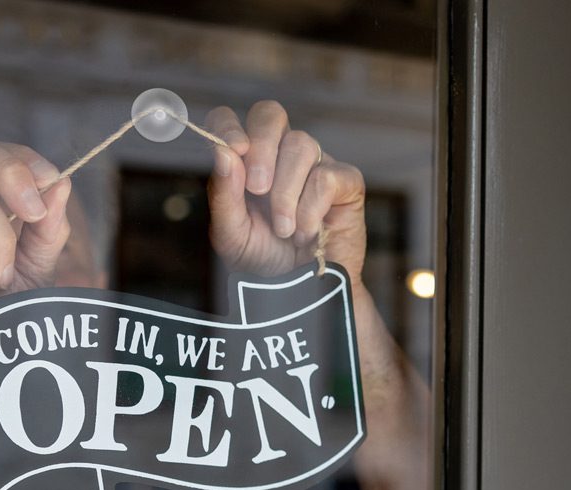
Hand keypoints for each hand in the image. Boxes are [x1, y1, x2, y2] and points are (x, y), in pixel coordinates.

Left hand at [206, 101, 365, 282]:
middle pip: (270, 114)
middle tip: (258, 191)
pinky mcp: (346, 182)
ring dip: (286, 194)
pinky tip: (307, 232)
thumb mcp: (232, 234)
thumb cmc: (265, 260)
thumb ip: (223, 195)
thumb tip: (224, 154)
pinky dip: (311, 209)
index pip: (232, 119)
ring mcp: (315, 164)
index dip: (229, 126)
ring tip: (284, 230)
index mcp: (247, 161)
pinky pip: (326, 176)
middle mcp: (280, 155)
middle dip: (261, 149)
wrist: (302, 294)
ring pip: (300, 145)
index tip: (233, 151)